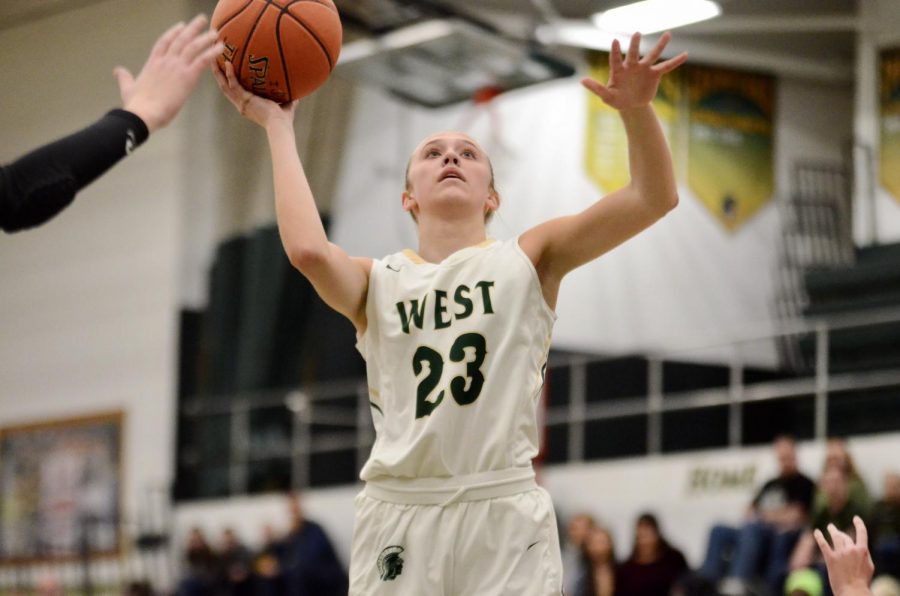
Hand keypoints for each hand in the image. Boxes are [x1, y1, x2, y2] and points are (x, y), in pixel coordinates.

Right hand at [116, 14, 223, 132]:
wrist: (144, 112)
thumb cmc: (136, 104)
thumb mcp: (127, 87)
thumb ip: (124, 77)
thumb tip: (117, 71)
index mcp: (153, 63)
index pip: (164, 42)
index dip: (174, 32)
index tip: (181, 25)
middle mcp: (166, 61)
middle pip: (181, 39)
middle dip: (192, 28)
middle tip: (202, 20)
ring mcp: (176, 67)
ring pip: (193, 47)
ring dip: (205, 38)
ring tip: (215, 32)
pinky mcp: (187, 76)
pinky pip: (202, 60)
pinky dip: (212, 52)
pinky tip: (220, 47)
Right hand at [211, 61, 298, 129]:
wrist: (280, 125)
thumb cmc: (284, 120)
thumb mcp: (286, 103)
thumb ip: (289, 95)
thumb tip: (298, 87)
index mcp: (247, 105)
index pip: (233, 91)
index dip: (228, 80)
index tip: (225, 69)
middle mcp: (241, 104)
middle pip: (224, 86)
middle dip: (218, 73)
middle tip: (213, 60)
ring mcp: (240, 103)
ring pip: (224, 85)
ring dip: (217, 71)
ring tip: (213, 58)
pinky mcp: (244, 100)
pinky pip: (233, 84)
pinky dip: (230, 74)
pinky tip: (227, 62)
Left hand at [581, 32, 686, 111]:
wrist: (631, 105)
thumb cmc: (617, 99)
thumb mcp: (606, 96)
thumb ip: (596, 88)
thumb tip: (581, 80)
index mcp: (618, 70)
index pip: (616, 59)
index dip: (616, 51)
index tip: (615, 41)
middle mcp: (632, 66)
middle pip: (634, 53)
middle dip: (636, 45)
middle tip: (637, 34)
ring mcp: (644, 69)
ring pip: (653, 55)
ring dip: (660, 45)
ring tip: (668, 34)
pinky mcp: (654, 75)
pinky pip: (666, 67)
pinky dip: (675, 61)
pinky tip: (685, 55)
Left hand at [814, 517, 874, 595]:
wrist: (853, 591)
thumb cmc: (862, 581)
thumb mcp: (869, 566)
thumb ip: (863, 554)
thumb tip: (858, 547)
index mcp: (862, 550)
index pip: (862, 533)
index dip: (859, 524)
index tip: (856, 518)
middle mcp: (850, 549)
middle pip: (846, 537)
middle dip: (842, 533)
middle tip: (837, 530)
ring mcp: (840, 553)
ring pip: (835, 537)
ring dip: (832, 530)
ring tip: (831, 527)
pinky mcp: (830, 558)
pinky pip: (823, 544)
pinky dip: (819, 536)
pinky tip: (816, 531)